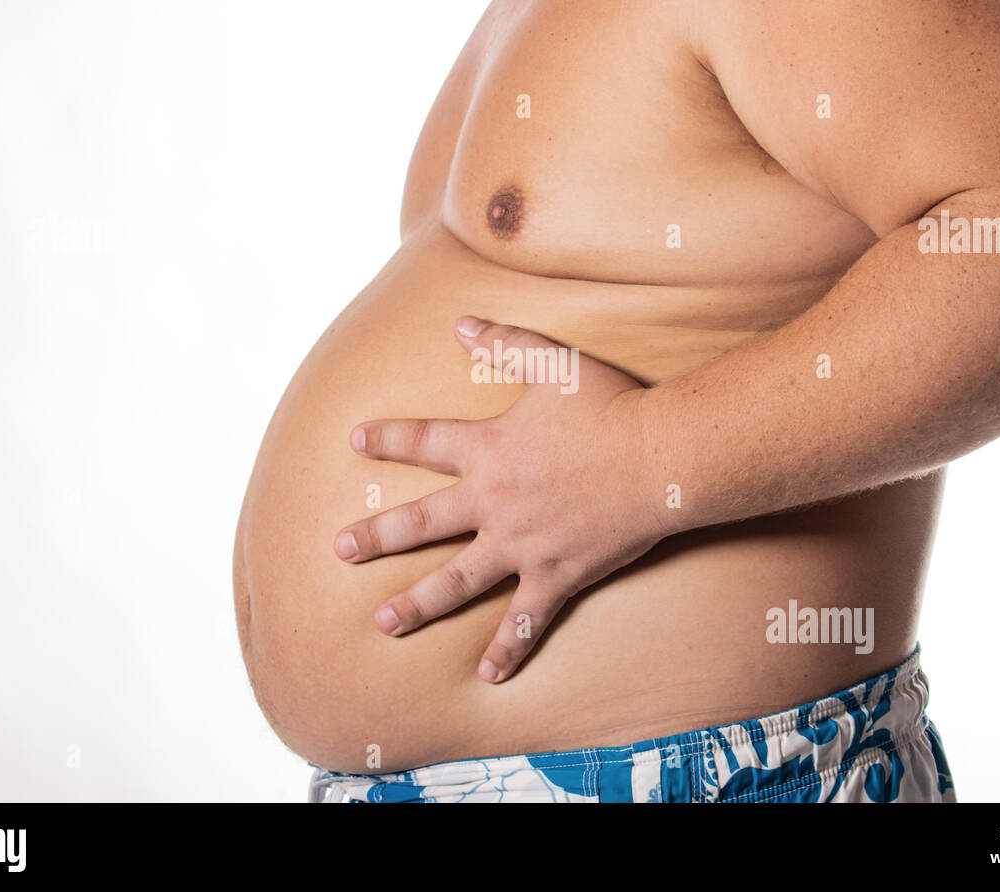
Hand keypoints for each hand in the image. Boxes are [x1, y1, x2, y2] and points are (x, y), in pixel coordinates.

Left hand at [334, 316, 669, 682]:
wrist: (661, 458)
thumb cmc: (612, 407)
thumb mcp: (555, 363)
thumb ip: (504, 341)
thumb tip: (459, 323)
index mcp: (489, 451)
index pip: (424, 442)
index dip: (388, 440)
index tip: (354, 442)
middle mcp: (494, 503)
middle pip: (422, 523)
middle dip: (377, 536)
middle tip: (339, 550)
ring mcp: (522, 545)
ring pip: (457, 582)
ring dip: (417, 604)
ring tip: (383, 623)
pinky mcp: (556, 575)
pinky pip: (526, 620)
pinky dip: (507, 649)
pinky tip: (487, 676)